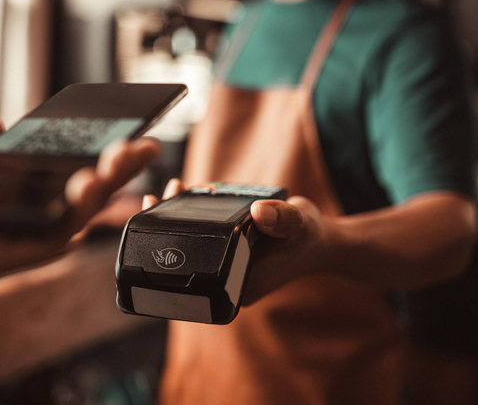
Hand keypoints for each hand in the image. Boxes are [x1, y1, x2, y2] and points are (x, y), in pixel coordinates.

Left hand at [144, 182, 323, 306]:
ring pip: (193, 245)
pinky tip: (183, 196)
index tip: (157, 218)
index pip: (193, 275)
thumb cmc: (309, 238)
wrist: (320, 243)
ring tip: (171, 190)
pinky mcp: (228, 252)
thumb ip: (282, 220)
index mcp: (238, 286)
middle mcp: (227, 280)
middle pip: (187, 258)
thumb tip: (260, 212)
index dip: (170, 252)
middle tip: (158, 198)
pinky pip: (203, 237)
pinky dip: (192, 217)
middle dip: (168, 227)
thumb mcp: (300, 225)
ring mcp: (226, 266)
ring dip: (178, 219)